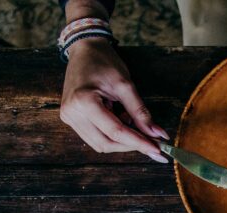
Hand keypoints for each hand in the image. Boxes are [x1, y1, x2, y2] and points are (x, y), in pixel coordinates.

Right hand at [60, 37, 168, 161]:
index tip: (156, 149)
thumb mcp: (125, 85)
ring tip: (129, 121)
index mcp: (84, 101)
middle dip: (130, 144)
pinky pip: (93, 137)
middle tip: (149, 140)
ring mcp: (69, 117)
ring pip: (100, 144)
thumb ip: (140, 112)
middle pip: (106, 143)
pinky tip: (118, 120)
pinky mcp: (70, 119)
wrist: (84, 49)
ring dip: (120, 141)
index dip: (138, 142)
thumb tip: (157, 134)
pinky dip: (110, 135)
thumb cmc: (103, 62)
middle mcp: (72, 113)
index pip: (116, 132)